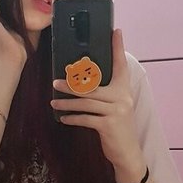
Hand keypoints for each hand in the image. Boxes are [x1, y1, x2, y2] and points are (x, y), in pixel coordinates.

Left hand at [51, 30, 143, 173]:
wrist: (128, 152)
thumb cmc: (117, 126)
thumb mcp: (114, 106)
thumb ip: (104, 93)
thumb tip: (82, 82)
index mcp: (123, 89)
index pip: (121, 64)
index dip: (118, 47)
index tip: (115, 31)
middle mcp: (122, 97)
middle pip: (92, 85)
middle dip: (71, 84)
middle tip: (55, 82)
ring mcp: (116, 111)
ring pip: (86, 102)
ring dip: (68, 103)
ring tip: (55, 103)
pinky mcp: (109, 125)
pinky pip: (86, 119)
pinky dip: (73, 118)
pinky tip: (63, 118)